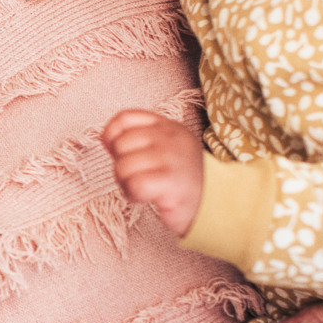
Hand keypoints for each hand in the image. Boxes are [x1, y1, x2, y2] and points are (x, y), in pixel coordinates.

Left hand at [101, 109, 202, 235]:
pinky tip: (147, 197)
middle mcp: (169, 137)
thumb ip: (140, 138)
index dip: (111, 136)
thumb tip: (106, 138)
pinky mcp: (171, 182)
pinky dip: (134, 194)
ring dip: (126, 183)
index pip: (124, 118)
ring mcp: (171, 158)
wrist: (216, 203)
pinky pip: (134, 184)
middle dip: (120, 166)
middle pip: (120, 145)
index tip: (118, 153)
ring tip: (144, 188)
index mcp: (166, 126)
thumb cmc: (182, 178)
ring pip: (123, 167)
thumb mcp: (166, 147)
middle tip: (138, 177)